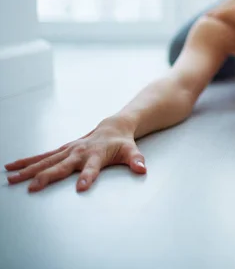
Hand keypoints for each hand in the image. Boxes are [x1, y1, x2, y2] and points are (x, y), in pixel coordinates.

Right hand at [4, 117, 145, 192]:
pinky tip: (13, 168)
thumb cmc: (122, 143)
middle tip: (33, 187)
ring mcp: (69, 150)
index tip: (82, 187)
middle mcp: (80, 152)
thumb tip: (142, 168)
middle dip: (47, 176)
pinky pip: (42, 156)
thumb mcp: (132, 151)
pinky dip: (27, 162)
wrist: (114, 127)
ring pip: (46, 161)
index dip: (88, 177)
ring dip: (29, 170)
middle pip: (62, 166)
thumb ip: (136, 160)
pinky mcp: (62, 150)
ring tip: (12, 178)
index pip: (93, 168)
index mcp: (97, 155)